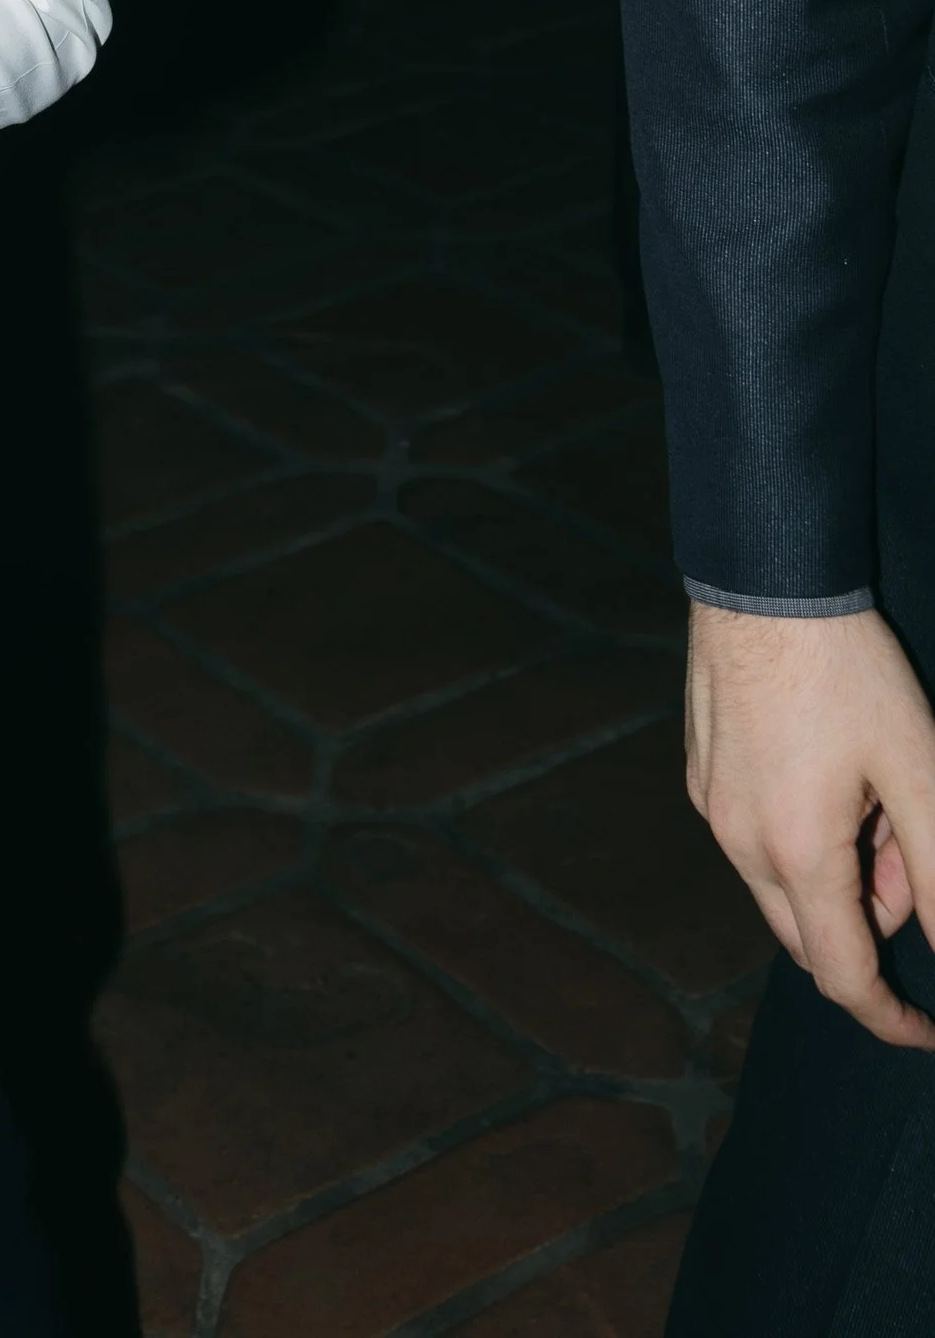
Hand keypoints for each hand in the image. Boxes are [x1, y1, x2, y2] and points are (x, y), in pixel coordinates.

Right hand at [686, 601, 934, 1048]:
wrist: (763, 580)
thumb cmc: (848, 671)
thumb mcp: (920, 772)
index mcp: (797, 853)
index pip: (844, 976)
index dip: (891, 1018)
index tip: (927, 1032)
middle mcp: (740, 844)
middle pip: (809, 939)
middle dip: (871, 922)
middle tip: (909, 847)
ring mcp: (711, 808)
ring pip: (782, 887)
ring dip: (837, 874)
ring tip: (870, 790)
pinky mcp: (701, 775)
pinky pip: (755, 840)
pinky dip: (801, 836)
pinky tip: (827, 767)